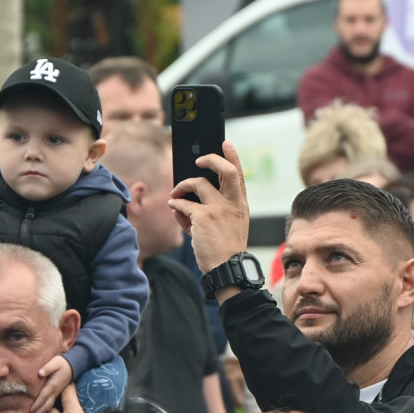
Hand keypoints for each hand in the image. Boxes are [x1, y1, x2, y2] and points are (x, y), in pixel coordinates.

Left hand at [30, 355, 72, 412]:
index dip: (37, 404)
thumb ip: (48, 367)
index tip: (30, 411)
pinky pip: (50, 404)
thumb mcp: (55, 362)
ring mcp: (56, 393)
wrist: (73, 365)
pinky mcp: (57, 393)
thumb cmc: (62, 363)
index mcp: (53, 385)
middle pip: (46, 405)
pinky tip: (39, 412)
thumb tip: (40, 373)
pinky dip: (44, 410)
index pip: (43, 397)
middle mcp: (55, 391)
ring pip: (49, 406)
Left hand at [167, 140, 248, 272]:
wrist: (227, 268)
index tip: (226, 144)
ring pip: (198, 183)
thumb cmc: (226, 250)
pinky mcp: (202, 217)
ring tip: (176, 193)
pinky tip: (173, 207)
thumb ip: (212, 210)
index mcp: (240, 205)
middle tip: (199, 161)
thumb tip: (183, 201)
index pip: (239, 175)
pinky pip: (182, 203)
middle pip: (225, 170)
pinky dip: (175, 204)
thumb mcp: (229, 226)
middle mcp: (232, 203)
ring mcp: (218, 208)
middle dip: (211, 159)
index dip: (232, 156)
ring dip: (182, 185)